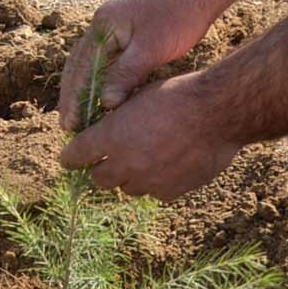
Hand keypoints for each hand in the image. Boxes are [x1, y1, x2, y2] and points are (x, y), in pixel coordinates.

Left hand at [58, 70, 240, 200]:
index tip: (69, 159)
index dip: (71, 157)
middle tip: (106, 161)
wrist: (218, 112)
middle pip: (98, 180)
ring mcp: (148, 181)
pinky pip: (155, 193)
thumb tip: (106, 126)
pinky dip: (156, 184)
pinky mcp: (171, 192)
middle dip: (100, 170)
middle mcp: (125, 163)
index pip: (76, 155)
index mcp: (111, 136)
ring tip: (143, 161)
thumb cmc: (179, 95)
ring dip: (130, 177)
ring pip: (128, 189)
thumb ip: (118, 117)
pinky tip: (167, 167)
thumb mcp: (139, 97)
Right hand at [59, 0, 214, 130]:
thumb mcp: (151, 49)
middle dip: (71, 96)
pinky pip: (106, 61)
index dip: (74, 98)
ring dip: (83, 89)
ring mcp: (113, 28)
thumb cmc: (177, 17)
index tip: (69, 124)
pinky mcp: (126, 34)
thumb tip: (104, 102)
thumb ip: (126, 75)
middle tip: (66, 125)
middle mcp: (102, 26)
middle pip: (78, 66)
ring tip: (78, 116)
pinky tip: (102, 98)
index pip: (82, 69)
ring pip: (90, 64)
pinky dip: (100, 81)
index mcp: (104, 26)